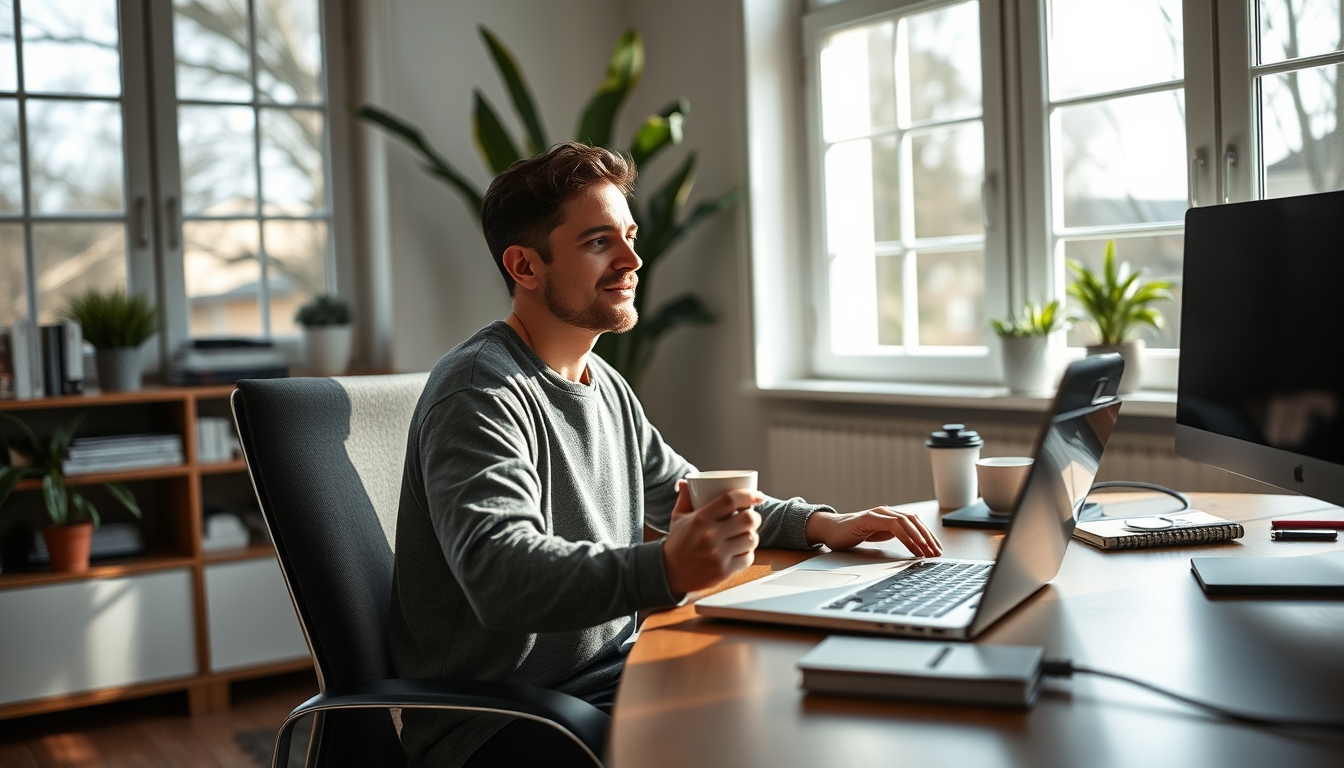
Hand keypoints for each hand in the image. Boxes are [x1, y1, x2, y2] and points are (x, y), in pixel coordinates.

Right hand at [662, 480, 763, 594]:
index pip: (730, 500)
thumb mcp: (678, 518)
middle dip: (755, 517)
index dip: (749, 495)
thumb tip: (686, 481)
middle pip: (748, 519)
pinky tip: (741, 551)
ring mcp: (718, 554)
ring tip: (746, 535)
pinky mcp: (724, 571)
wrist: (670, 573)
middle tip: (751, 518)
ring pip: (751, 539)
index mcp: (700, 519)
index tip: (758, 496)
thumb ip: (684, 498)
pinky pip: (748, 558)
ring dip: (752, 536)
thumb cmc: (677, 543)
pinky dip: (748, 554)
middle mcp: (709, 536)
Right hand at [805, 507, 942, 557]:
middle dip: (928, 537)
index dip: (928, 535)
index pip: (914, 523)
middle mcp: (886, 512)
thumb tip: (913, 546)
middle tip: (937, 553)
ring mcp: (878, 514)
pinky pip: (894, 525)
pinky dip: (907, 537)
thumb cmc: (850, 534)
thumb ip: (891, 536)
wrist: (828, 530)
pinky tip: (913, 548)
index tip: (936, 550)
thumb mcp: (876, 536)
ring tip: (928, 551)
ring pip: (907, 521)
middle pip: (914, 521)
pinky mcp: (869, 519)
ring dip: (920, 537)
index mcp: (889, 516)